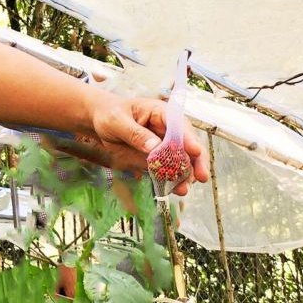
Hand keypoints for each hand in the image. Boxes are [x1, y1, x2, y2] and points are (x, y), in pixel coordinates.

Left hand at [81, 95, 209, 196]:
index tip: (196, 151)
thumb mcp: (118, 121)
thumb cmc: (110, 114)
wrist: (100, 122)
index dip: (189, 138)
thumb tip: (155, 147)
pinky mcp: (156, 159)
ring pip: (181, 161)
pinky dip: (170, 180)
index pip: (179, 125)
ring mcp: (163, 145)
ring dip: (184, 175)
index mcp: (161, 113)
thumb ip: (136, 134)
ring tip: (183, 189)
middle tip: (201, 176)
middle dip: (196, 161)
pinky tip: (173, 190)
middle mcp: (167, 129)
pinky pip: (167, 171)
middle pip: (187, 144)